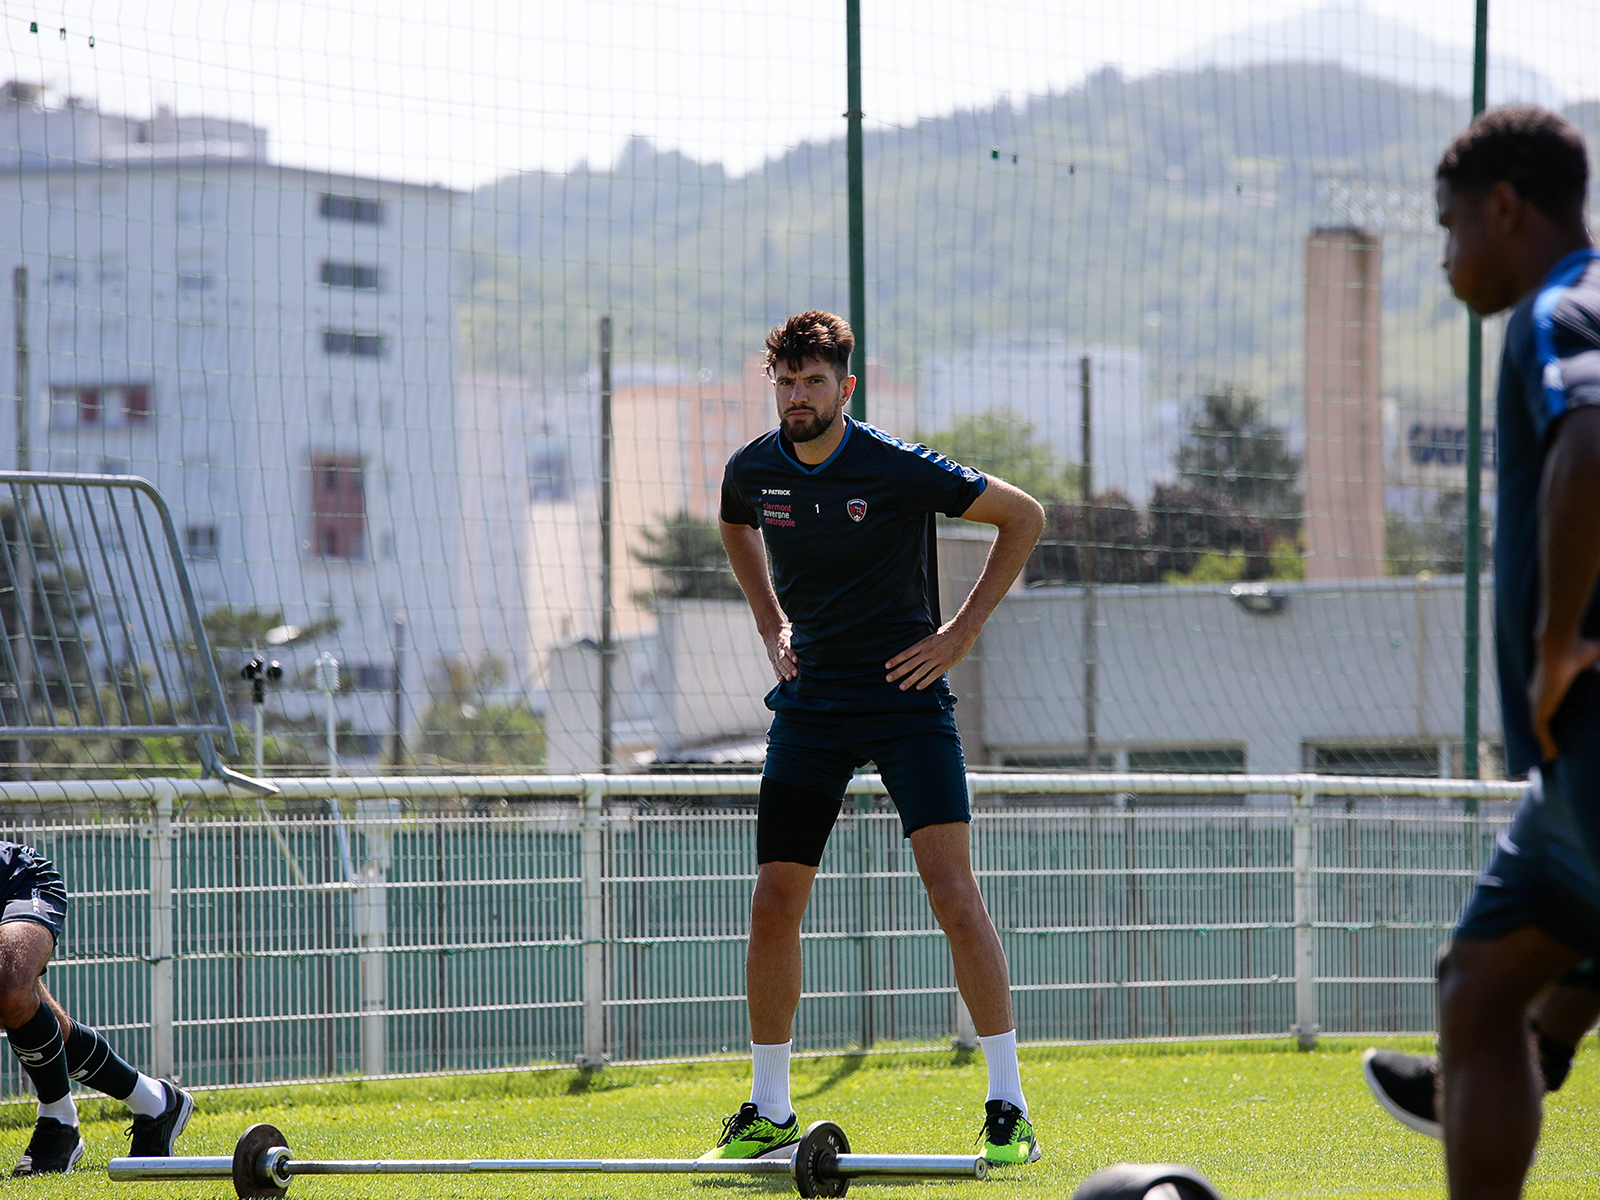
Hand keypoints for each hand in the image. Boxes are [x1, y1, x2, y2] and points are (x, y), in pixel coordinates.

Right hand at [763, 623, 797, 681]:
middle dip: (789, 666)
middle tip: (796, 673)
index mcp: (785, 641)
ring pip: (779, 664)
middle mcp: (779, 649)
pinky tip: (781, 679)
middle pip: (783, 658)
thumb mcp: (792, 631)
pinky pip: (775, 667)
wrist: (771, 631)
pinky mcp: (772, 659)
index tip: (797, 660)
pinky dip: (777, 673)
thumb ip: (800, 636)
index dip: (792, 654)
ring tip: (790, 678)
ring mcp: (775, 655)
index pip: (788, 648)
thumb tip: (813, 636)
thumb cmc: (787, 633)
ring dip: (784, 671)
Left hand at [885, 622, 977, 690]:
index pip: (906, 653)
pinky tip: (919, 687)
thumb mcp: (932, 635)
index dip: (896, 660)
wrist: (963, 631)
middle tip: (889, 678)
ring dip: (910, 680)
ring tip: (901, 687)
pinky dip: (925, 682)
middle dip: (898, 672)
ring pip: (920, 672)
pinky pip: (933, 675)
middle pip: (910, 664)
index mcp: (923, 643)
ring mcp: (936, 659)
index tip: (887, 666)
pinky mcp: (945, 665)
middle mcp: (927, 652)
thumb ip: (925, 643)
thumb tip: (917, 649)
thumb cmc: (948, 631)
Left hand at [1530, 634, 1599, 759]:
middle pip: (1540, 719)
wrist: (1562, 646)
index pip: (1549, 704)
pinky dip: (1545, 745)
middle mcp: (1540, 695)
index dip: (1553, 715)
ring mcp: (1537, 703)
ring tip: (1552, 758)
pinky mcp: (1539, 710)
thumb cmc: (1579, 647)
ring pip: (1537, 729)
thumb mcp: (1595, 653)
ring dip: (1544, 744)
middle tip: (1553, 749)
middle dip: (1544, 735)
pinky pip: (1539, 732)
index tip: (1562, 727)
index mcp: (1550, 684)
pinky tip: (1551, 757)